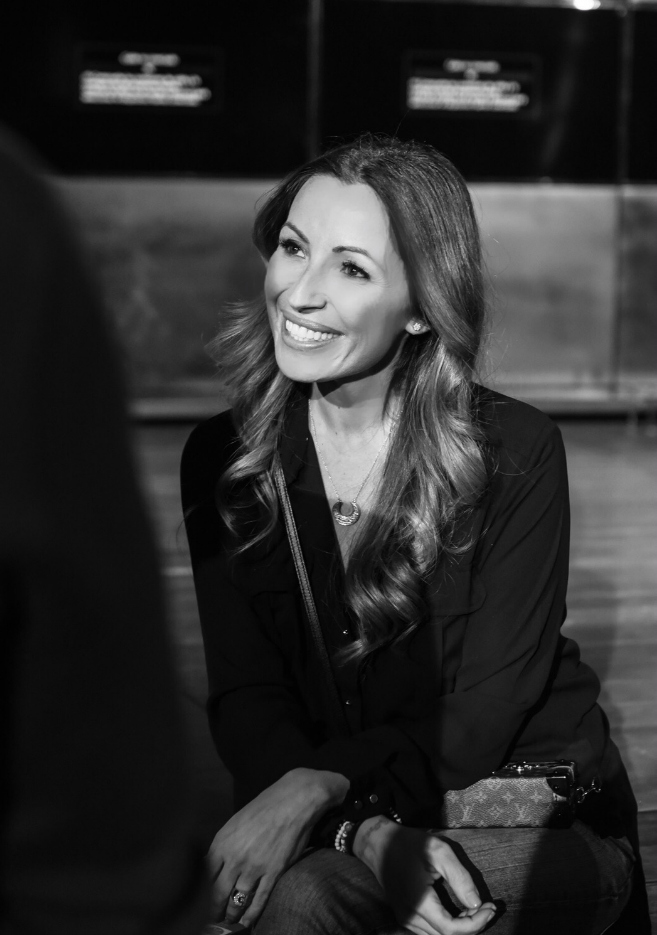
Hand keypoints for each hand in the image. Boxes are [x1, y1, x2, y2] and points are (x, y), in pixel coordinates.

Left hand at [207, 767, 347, 927]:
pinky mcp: (274, 872)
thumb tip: (211, 864)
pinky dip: (251, 915)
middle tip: (211, 920)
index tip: (197, 904)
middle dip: (212, 911)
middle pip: (216, 894)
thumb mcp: (235, 822)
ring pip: (236, 901)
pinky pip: (259, 900)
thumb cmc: (264, 807)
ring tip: (228, 922)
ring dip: (231, 916)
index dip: (199, 894)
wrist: (293, 800)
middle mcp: (234, 858)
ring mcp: (254, 867)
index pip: (203, 877)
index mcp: (222, 843)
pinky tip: (246, 922)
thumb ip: (223, 845)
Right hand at [354, 817, 496, 934]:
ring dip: (461, 927)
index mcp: (418, 903)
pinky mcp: (404, 916)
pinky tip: (459, 911)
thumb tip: (477, 904)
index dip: (476, 923)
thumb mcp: (439, 852)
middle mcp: (409, 917)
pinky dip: (448, 925)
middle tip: (488, 907)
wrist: (379, 843)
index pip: (452, 930)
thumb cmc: (410, 844)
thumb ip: (460, 878)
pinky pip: (430, 930)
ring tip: (476, 909)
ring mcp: (405, 919)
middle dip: (473, 925)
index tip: (491, 906)